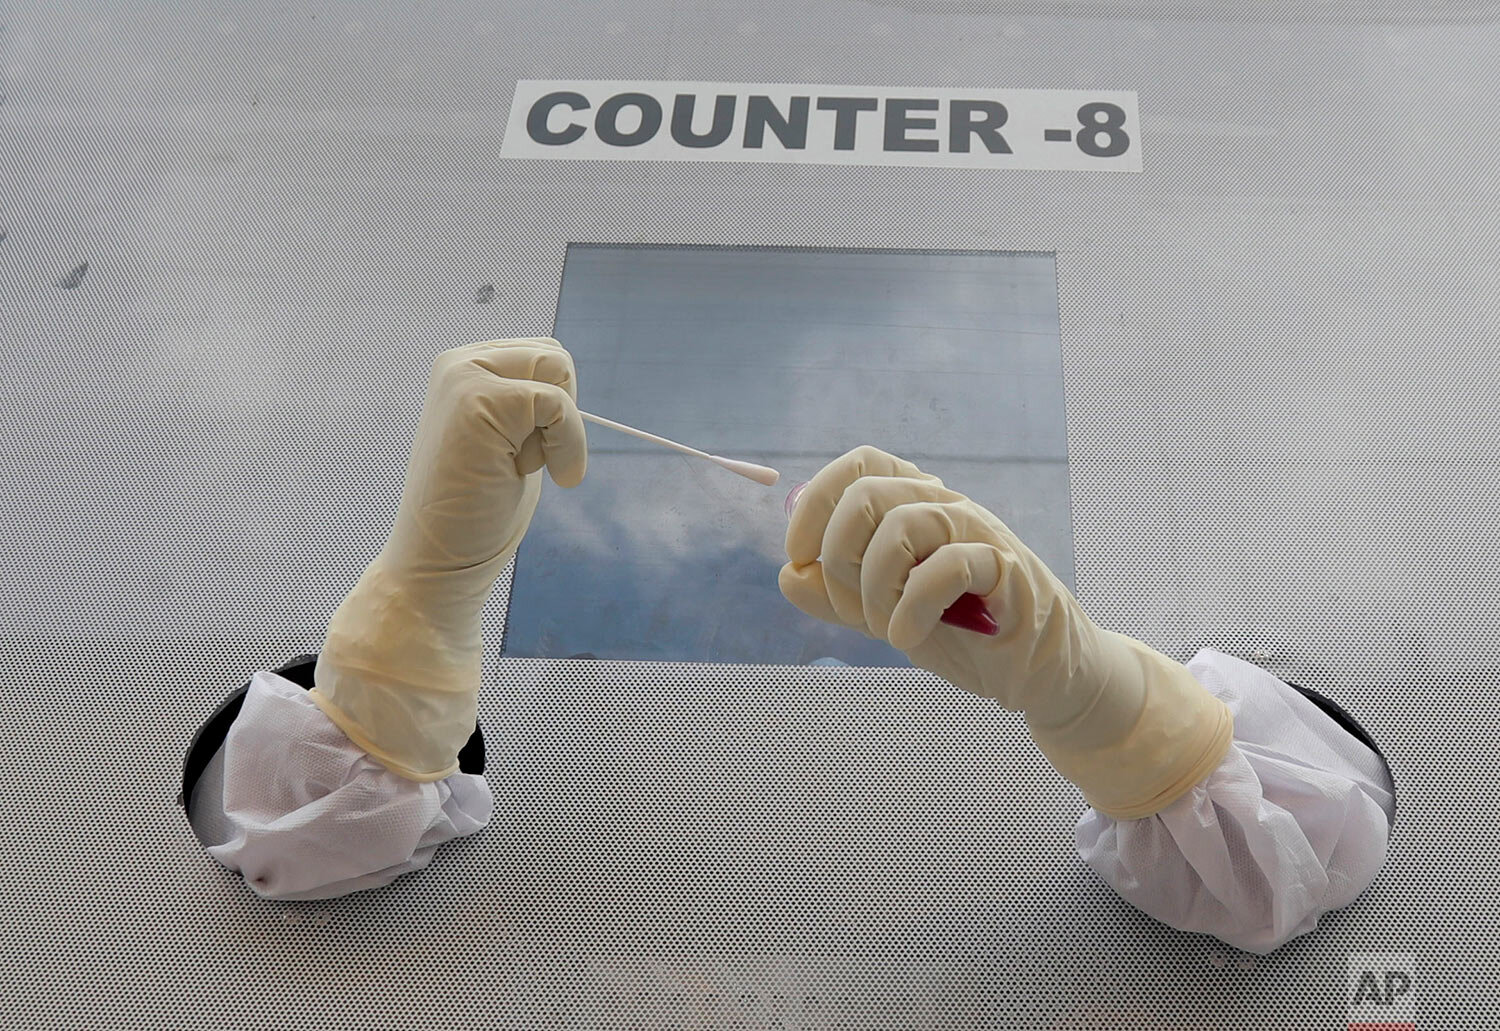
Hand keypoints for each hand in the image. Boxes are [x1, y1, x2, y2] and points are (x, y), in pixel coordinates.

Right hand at [382, 338, 585, 599]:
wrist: (438, 561)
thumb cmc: (478, 510)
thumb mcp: (509, 440)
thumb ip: (528, 401)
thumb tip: (564, 366)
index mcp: (463, 368)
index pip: (543, 355)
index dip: (554, 409)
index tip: (518, 452)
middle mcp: (458, 363)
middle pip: (555, 357)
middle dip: (559, 413)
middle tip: (517, 461)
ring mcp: (463, 379)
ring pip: (559, 372)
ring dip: (558, 429)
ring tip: (515, 466)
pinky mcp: (477, 401)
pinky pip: (559, 404)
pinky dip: (568, 445)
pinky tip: (551, 478)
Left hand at [778, 445, 1232, 818]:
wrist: (1037, 674)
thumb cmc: (961, 634)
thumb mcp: (883, 615)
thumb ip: (835, 597)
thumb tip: (788, 574)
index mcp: (913, 503)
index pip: (857, 466)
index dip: (814, 505)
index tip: (800, 558)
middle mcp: (945, 505)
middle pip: (866, 495)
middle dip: (838, 560)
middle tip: (850, 610)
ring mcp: (978, 532)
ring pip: (901, 525)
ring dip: (873, 586)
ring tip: (884, 626)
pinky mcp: (1007, 569)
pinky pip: (948, 566)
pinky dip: (912, 607)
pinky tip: (907, 637)